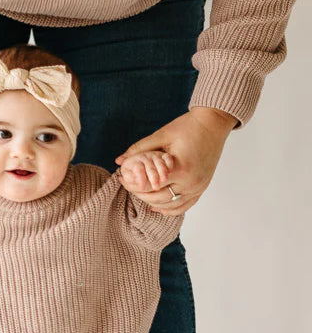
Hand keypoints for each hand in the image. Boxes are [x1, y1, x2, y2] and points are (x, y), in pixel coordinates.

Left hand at [113, 107, 236, 213]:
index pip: (150, 186)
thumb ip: (139, 149)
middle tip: (128, 186)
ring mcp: (199, 187)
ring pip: (170, 206)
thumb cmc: (187, 127)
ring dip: (153, 202)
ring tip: (140, 192)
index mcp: (181, 169)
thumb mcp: (161, 136)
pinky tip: (157, 206)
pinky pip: (185, 205)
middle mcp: (192, 182)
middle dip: (140, 194)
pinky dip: (170, 208)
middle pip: (159, 199)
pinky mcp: (202, 187)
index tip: (122, 179)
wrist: (213, 123)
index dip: (133, 184)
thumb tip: (119, 160)